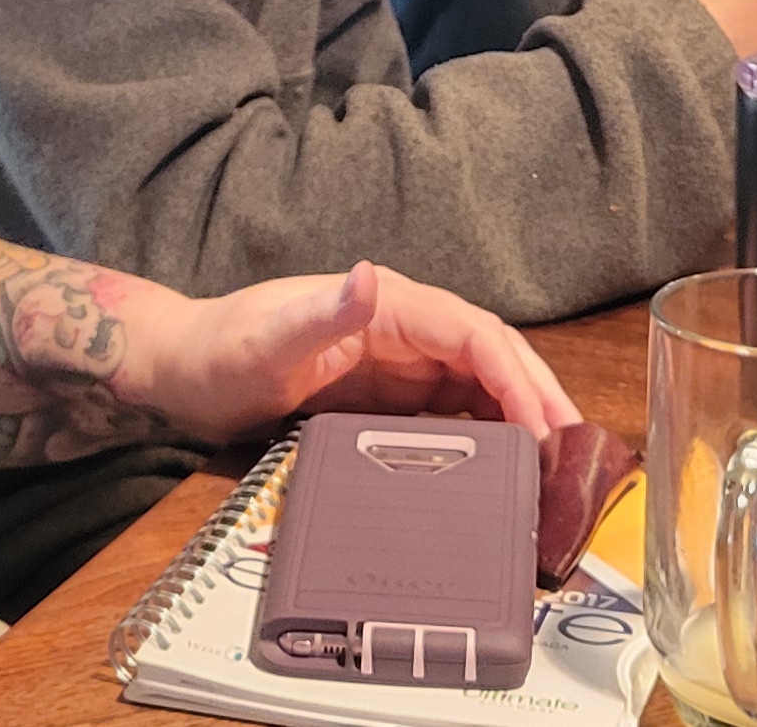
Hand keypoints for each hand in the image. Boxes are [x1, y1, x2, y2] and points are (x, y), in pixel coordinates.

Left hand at [122, 263, 577, 445]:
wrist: (180, 371)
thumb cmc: (218, 351)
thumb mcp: (265, 339)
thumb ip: (319, 313)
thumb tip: (371, 278)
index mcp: (389, 306)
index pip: (474, 334)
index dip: (518, 377)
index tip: (546, 427)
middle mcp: (404, 329)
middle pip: (492, 360)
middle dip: (538, 402)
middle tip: (576, 459)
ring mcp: (399, 366)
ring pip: (481, 390)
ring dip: (520, 425)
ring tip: (556, 477)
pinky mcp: (389, 400)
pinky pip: (452, 418)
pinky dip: (486, 443)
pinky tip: (504, 479)